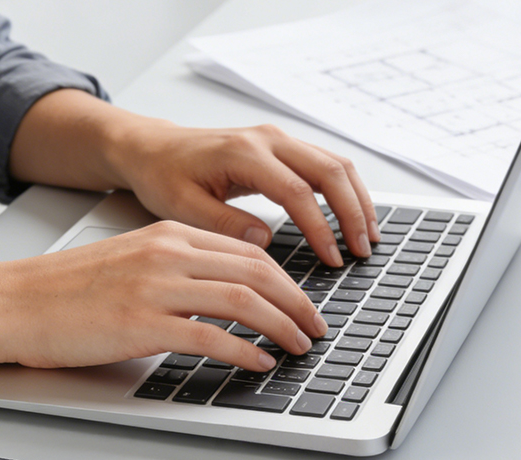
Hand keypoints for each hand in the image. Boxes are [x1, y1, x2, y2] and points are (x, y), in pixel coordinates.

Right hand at [0, 221, 328, 370]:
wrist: (12, 303)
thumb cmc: (64, 292)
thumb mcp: (129, 263)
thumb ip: (175, 272)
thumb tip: (222, 298)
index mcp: (167, 234)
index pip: (247, 249)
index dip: (287, 279)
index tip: (304, 303)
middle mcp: (167, 253)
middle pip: (257, 269)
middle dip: (297, 302)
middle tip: (316, 327)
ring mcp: (154, 287)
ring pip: (243, 299)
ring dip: (282, 326)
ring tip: (299, 347)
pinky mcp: (140, 323)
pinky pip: (210, 336)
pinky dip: (244, 350)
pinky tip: (258, 362)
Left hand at [108, 122, 380, 266]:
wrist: (153, 148)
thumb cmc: (163, 175)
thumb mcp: (181, 207)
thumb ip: (223, 224)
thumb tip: (265, 241)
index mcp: (243, 153)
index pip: (296, 192)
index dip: (320, 228)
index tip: (332, 259)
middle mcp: (267, 140)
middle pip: (329, 170)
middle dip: (353, 212)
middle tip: (363, 251)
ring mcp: (277, 140)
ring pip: (335, 163)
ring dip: (356, 200)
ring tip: (367, 237)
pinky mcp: (281, 147)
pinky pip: (325, 164)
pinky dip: (344, 190)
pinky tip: (352, 217)